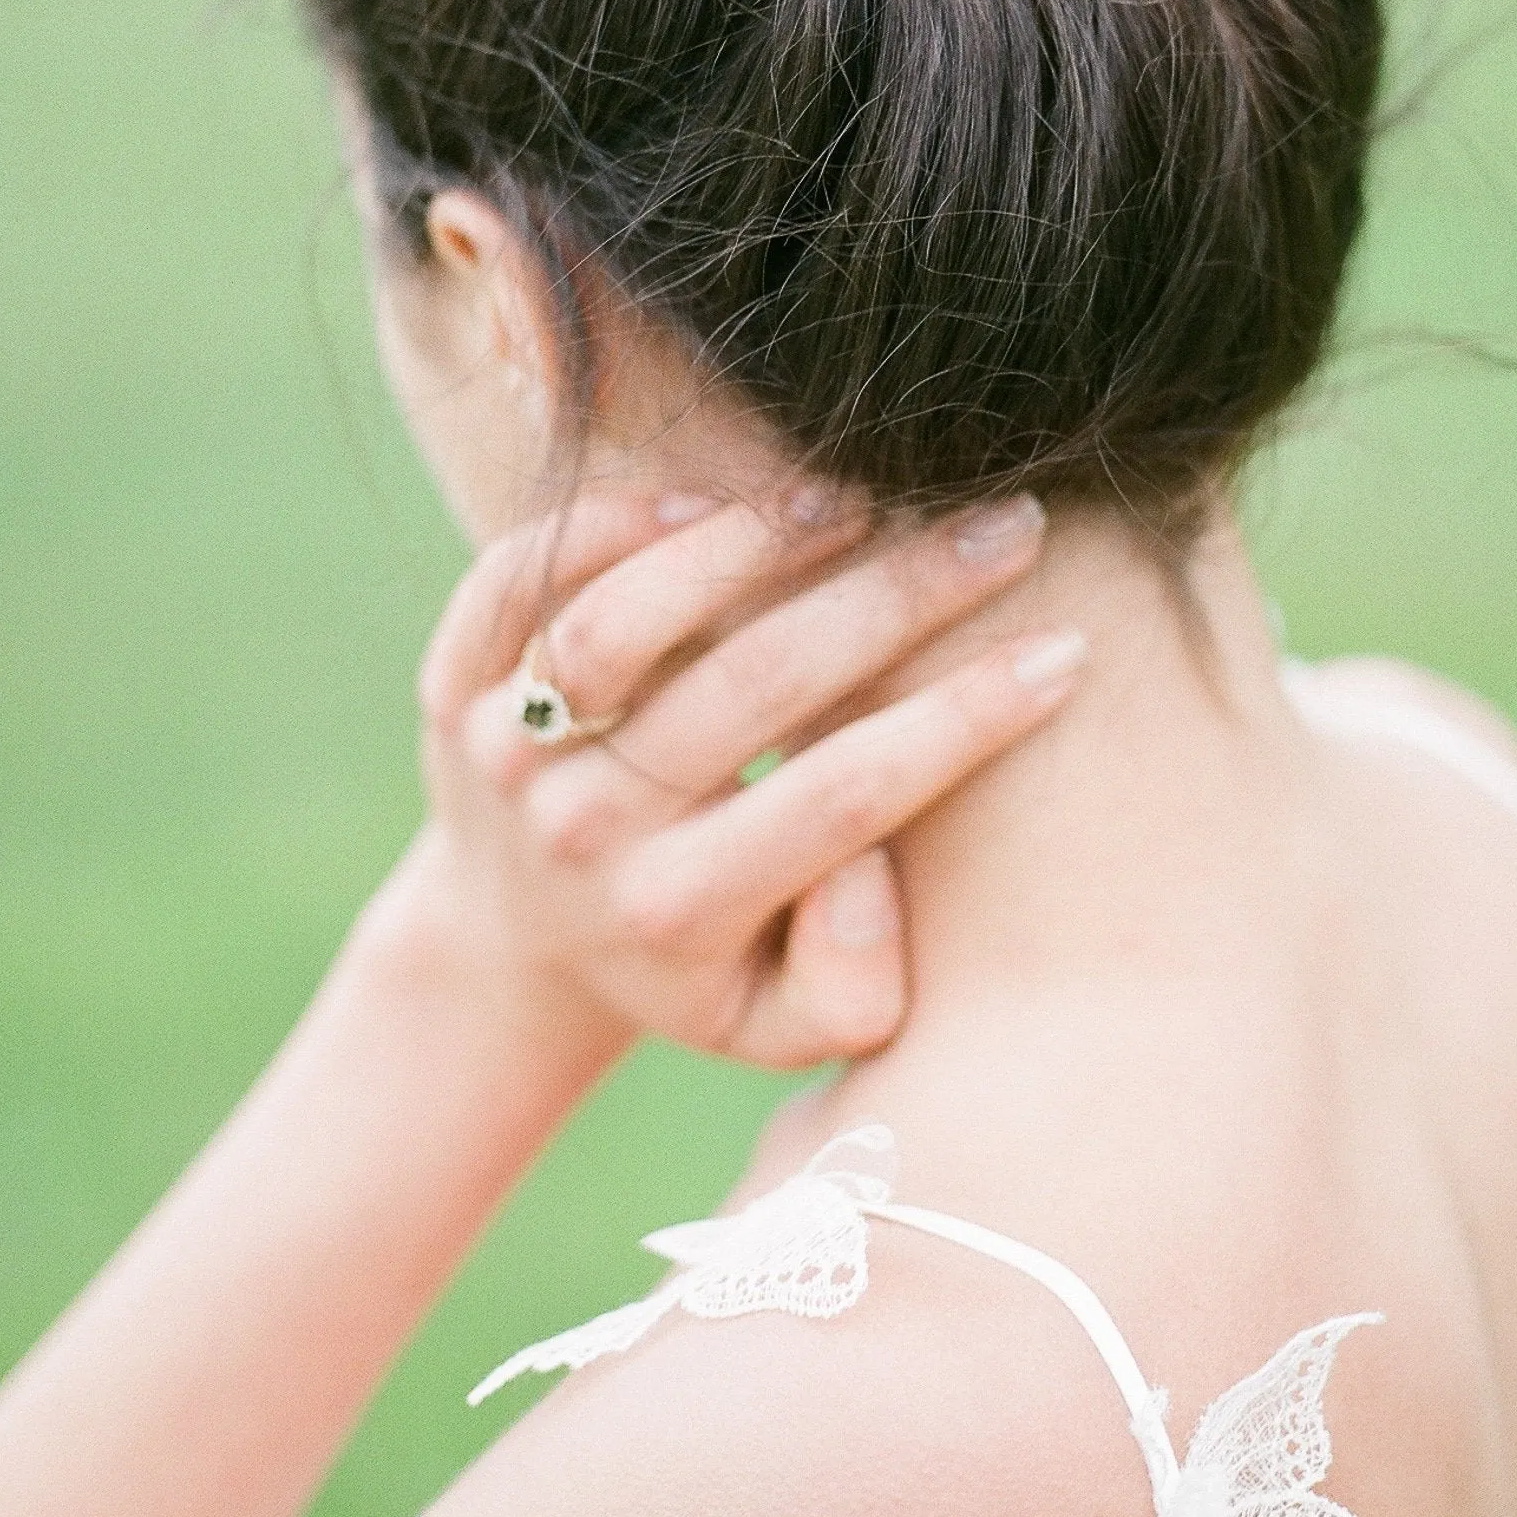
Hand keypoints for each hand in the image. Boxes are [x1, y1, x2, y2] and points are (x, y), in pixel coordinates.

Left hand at [350, 487, 1083, 1070]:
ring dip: (750, 544)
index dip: (963, 723)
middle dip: (900, 600)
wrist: (515, 937)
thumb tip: (869, 873)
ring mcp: (504, 745)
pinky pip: (516, 579)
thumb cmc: (697, 964)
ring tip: (862, 493)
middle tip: (1010, 528)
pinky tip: (708, 492)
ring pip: (622, 623)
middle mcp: (581, 829)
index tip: (1065, 654)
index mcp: (674, 915)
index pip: (841, 799)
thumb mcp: (780, 1024)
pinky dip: (604, 527)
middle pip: (751, 689)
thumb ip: (851, 984)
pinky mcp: (451, 673)